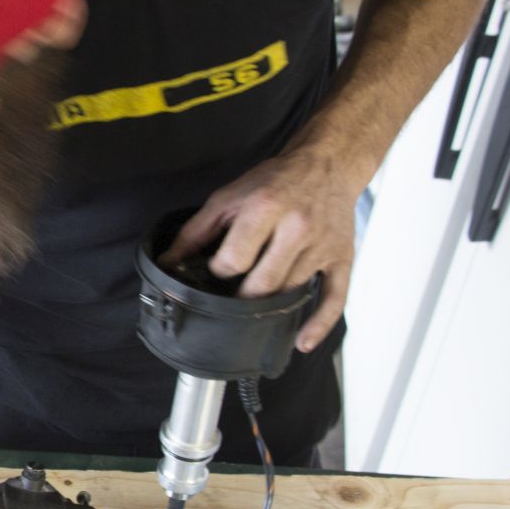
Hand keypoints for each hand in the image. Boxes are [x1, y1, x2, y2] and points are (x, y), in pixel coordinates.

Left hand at [160, 148, 359, 351]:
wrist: (327, 165)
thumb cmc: (274, 181)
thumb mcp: (228, 197)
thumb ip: (196, 231)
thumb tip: (167, 263)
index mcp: (265, 208)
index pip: (234, 260)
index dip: (218, 271)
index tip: (217, 270)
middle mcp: (297, 228)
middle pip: (263, 284)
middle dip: (240, 297)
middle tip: (231, 296)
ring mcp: (322, 246)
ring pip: (291, 293)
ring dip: (270, 305)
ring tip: (255, 303)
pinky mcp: (342, 258)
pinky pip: (335, 298)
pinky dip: (318, 324)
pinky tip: (301, 343)